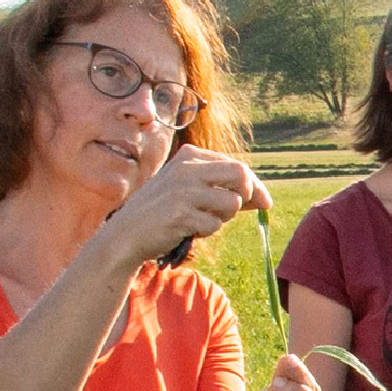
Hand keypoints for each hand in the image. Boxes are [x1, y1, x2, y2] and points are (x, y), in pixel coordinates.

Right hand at [106, 147, 270, 266]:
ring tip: (202, 220)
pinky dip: (206, 231)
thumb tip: (264, 199)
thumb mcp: (189, 190)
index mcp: (189, 157)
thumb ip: (222, 189)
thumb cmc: (162, 212)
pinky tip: (188, 229)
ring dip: (223, 218)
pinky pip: (214, 224)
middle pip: (240, 176)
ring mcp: (183, 191)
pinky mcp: (181, 214)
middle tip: (238, 211)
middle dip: (248, 197)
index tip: (264, 202)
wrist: (127, 233)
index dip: (255, 186)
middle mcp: (187, 169)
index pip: (236, 166)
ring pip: (232, 203)